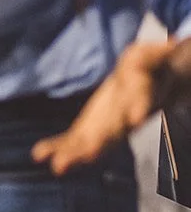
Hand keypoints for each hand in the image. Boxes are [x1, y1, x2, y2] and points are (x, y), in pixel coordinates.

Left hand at [32, 40, 178, 173]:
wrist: (145, 90)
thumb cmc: (147, 69)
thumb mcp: (151, 56)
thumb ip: (155, 55)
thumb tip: (171, 44)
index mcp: (142, 95)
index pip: (142, 100)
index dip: (139, 106)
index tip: (135, 118)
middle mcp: (124, 117)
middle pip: (115, 130)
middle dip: (100, 142)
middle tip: (89, 152)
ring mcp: (107, 128)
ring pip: (92, 142)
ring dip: (74, 154)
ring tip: (58, 166)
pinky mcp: (91, 129)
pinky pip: (74, 139)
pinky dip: (58, 146)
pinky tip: (39, 154)